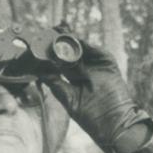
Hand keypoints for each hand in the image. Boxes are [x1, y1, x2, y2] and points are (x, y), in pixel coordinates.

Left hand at [41, 35, 152, 152]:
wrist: (113, 122)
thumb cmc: (91, 116)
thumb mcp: (68, 98)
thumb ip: (55, 83)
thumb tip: (39, 70)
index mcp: (73, 80)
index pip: (59, 62)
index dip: (50, 54)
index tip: (39, 45)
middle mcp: (84, 71)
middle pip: (69, 52)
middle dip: (60, 42)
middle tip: (49, 31)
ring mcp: (96, 67)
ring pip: (82, 49)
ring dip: (71, 39)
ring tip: (59, 30)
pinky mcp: (107, 64)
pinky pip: (95, 51)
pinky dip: (85, 44)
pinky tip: (75, 40)